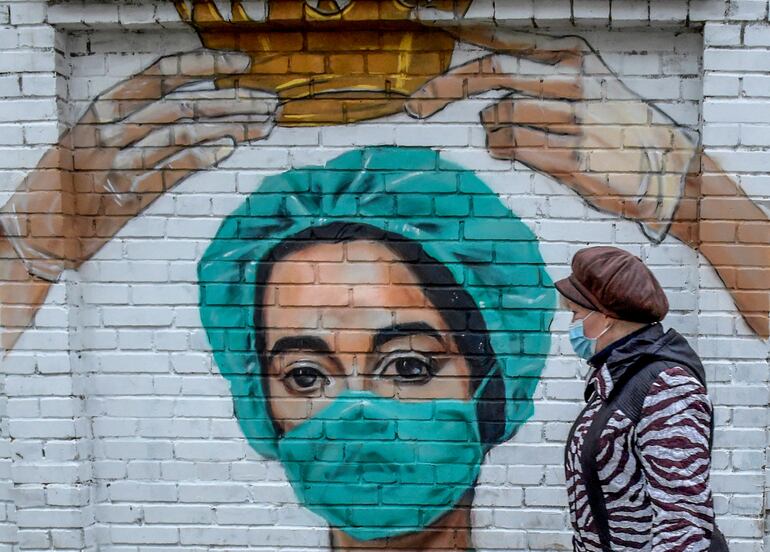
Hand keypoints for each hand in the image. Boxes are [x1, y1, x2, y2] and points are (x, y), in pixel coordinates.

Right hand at [0, 48, 277, 352]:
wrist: (38, 232)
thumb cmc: (70, 182)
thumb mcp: (92, 139)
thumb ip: (135, 124)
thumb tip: (195, 110)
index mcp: (102, 110)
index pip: (160, 75)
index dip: (204, 65)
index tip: (241, 63)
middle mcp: (110, 132)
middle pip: (183, 105)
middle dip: (233, 101)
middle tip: (270, 102)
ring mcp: (119, 164)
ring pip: (185, 134)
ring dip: (232, 127)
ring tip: (265, 125)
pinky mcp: (128, 198)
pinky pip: (171, 171)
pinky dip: (203, 157)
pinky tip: (231, 148)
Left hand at [405, 26, 697, 241]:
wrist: (671, 172)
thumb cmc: (619, 130)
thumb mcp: (589, 87)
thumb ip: (540, 79)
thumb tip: (489, 88)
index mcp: (573, 58)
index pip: (505, 42)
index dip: (462, 33)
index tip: (425, 22)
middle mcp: (570, 82)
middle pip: (490, 74)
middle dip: (443, 89)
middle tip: (414, 106)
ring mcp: (570, 119)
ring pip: (498, 116)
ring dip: (493, 131)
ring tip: (510, 138)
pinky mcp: (569, 157)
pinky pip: (512, 147)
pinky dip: (504, 149)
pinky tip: (514, 150)